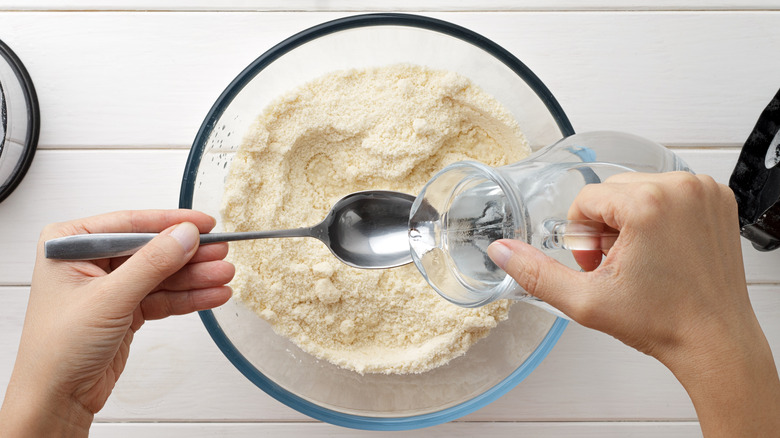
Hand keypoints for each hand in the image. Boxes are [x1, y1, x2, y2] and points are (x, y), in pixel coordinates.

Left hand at [0, 210, 234, 436]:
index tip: (204, 224)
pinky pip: (163, 296)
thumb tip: (185, 235)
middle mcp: (89, 261)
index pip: (130, 224)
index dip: (170, 223)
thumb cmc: (57, 349)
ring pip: (162, 274)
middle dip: (189, 256)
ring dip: (195, 278)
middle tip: (221, 254)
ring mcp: (110, 286)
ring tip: (224, 276)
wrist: (56, 399)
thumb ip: (152, 263)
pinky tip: (212, 294)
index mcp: (70, 244)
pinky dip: (188, 297)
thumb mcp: (109, 298)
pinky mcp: (126, 309)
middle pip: (151, 249)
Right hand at [487, 172, 779, 435]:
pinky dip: (660, 216)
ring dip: (631, 220)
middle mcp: (680, 188)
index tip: (600, 266)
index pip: (587, 199)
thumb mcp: (585, 300)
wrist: (714, 341)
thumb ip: (535, 272)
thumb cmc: (663, 323)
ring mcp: (704, 191)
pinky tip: (665, 251)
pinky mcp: (718, 199)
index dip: (583, 237)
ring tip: (643, 260)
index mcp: (648, 204)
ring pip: (640, 189)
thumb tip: (500, 250)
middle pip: (612, 191)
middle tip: (620, 265)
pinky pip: (669, 193)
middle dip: (606, 227)